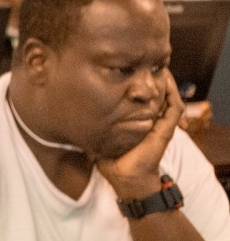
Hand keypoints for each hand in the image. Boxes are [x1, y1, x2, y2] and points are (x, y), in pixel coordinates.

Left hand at [97, 70, 183, 198]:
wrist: (126, 178)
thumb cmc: (111, 160)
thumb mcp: (96, 136)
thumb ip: (87, 124)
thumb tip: (66, 113)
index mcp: (137, 120)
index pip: (140, 96)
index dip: (137, 82)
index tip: (127, 68)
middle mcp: (150, 119)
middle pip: (156, 92)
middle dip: (152, 77)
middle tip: (143, 61)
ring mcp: (159, 124)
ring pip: (169, 96)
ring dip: (165, 81)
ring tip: (158, 66)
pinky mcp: (165, 130)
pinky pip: (174, 107)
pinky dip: (172, 93)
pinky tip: (166, 80)